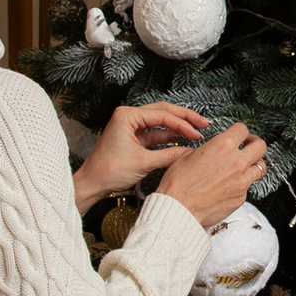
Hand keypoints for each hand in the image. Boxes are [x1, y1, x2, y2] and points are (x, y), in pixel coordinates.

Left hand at [73, 100, 208, 213]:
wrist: (92, 184)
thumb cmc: (109, 171)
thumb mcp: (143, 163)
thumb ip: (169, 155)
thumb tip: (189, 152)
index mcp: (127, 116)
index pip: (162, 115)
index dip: (182, 124)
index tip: (197, 133)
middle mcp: (128, 116)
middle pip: (163, 112)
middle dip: (184, 118)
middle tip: (203, 123)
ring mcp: (130, 126)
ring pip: (160, 121)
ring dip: (178, 126)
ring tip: (197, 130)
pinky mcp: (133, 137)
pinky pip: (155, 133)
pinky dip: (168, 136)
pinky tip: (183, 139)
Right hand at [156, 124, 269, 229]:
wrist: (179, 208)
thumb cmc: (178, 184)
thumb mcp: (187, 156)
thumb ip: (206, 150)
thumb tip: (211, 151)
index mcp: (222, 146)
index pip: (242, 130)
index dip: (240, 131)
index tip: (238, 135)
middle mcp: (236, 161)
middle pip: (260, 146)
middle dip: (254, 144)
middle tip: (248, 146)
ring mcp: (242, 180)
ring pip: (260, 167)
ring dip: (253, 165)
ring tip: (244, 167)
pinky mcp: (241, 197)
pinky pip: (248, 186)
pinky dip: (243, 184)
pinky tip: (232, 185)